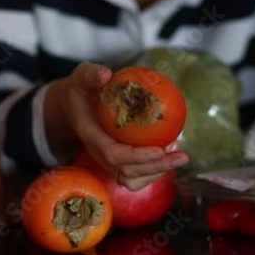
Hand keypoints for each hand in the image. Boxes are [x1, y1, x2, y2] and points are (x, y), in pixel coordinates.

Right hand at [45, 62, 188, 190]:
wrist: (73, 106)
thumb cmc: (81, 91)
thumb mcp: (81, 77)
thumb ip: (91, 75)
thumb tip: (106, 75)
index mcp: (91, 135)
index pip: (113, 154)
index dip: (136, 156)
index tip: (159, 150)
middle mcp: (99, 153)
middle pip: (127, 172)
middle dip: (156, 168)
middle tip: (182, 156)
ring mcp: (107, 160)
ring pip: (132, 179)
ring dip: (157, 172)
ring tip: (178, 156)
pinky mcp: (117, 161)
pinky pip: (136, 175)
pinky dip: (154, 170)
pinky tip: (169, 153)